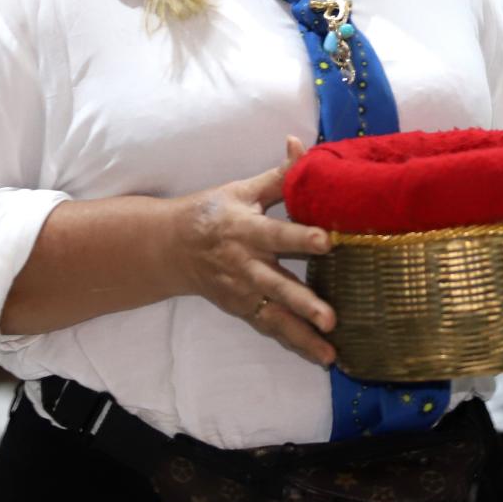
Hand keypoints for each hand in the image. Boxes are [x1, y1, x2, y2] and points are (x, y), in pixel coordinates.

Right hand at [167, 137, 335, 365]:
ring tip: (329, 353)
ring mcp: (243, 291)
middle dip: (303, 303)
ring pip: (275, 316)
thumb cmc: (213, 213)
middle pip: (277, 285)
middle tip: (331, 318)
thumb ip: (278, 174)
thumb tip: (300, 144)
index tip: (326, 240)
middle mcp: (245, 265)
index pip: (277, 233)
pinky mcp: (243, 308)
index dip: (300, 237)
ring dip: (302, 336)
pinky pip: (270, 329)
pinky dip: (294, 343)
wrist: (172, 248)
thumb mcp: (242, 190)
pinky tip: (321, 357)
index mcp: (246, 229)